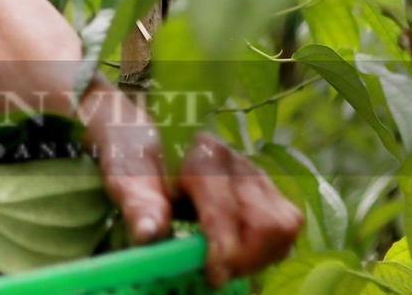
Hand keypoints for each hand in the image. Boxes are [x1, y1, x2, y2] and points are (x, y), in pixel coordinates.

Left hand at [78, 85, 301, 284]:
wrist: (142, 134)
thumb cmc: (133, 159)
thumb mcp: (125, 180)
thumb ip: (139, 206)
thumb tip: (149, 236)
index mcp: (201, 155)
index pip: (226, 210)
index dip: (223, 250)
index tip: (213, 277)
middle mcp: (236, 161)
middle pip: (266, 223)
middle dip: (244, 258)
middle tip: (215, 272)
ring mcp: (256, 174)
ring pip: (284, 226)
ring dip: (260, 256)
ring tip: (226, 263)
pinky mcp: (266, 188)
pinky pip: (286, 225)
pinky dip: (268, 248)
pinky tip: (238, 252)